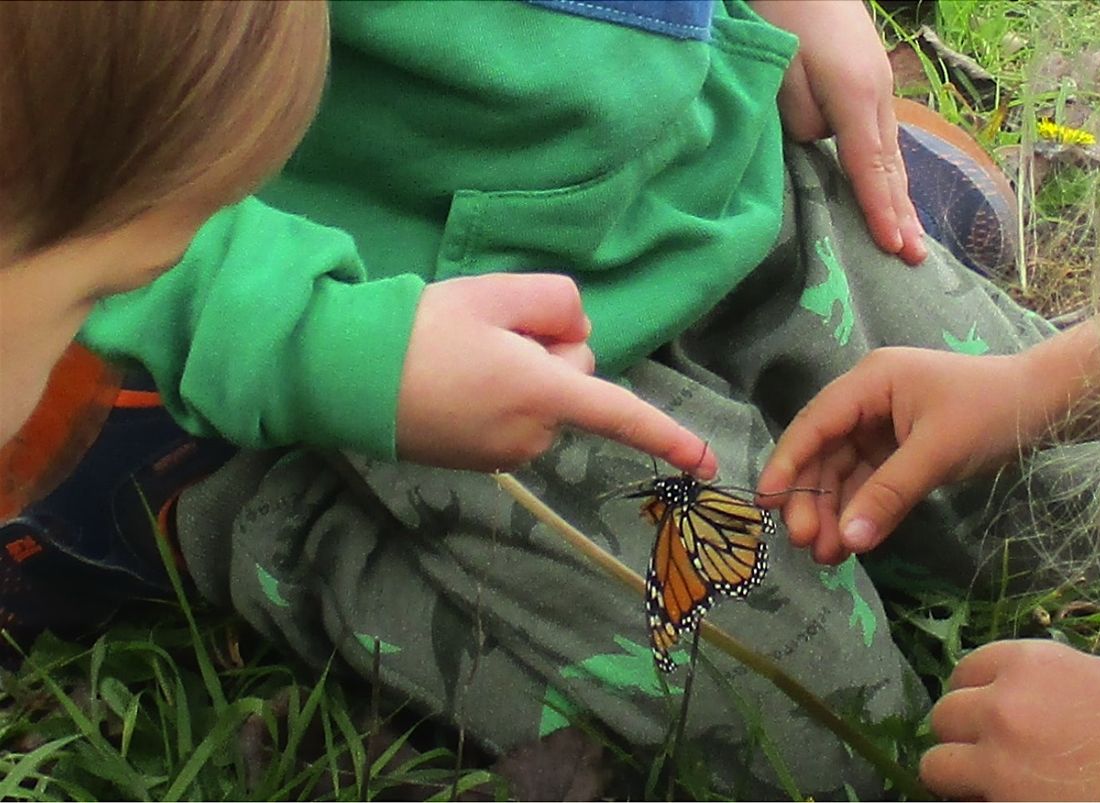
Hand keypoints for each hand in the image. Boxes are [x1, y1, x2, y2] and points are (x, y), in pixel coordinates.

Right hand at [396, 274, 716, 475]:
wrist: (348, 376)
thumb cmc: (423, 330)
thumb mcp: (496, 294)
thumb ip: (558, 303)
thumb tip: (577, 334)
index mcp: (543, 394)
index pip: (621, 415)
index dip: (669, 438)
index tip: (709, 466)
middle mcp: (533, 435)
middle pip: (574, 382)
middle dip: (550, 355)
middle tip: (489, 334)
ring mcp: (507, 455)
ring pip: (545, 401)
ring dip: (523, 376)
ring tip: (463, 358)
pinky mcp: (482, 462)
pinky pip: (517, 419)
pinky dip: (502, 398)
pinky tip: (457, 380)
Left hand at [750, 0, 925, 264]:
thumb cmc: (788, 16)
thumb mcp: (784, 71)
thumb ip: (801, 117)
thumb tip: (820, 144)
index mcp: (857, 98)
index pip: (870, 168)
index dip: (881, 211)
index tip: (894, 247)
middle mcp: (878, 96)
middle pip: (892, 166)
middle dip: (904, 215)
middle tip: (917, 259)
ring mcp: (880, 87)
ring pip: (892, 153)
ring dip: (902, 197)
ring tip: (913, 236)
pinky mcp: (872, 81)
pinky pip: (884, 138)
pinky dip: (890, 170)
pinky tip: (893, 189)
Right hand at [756, 348, 1043, 563]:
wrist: (1046, 407)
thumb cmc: (990, 413)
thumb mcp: (936, 452)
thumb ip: (889, 495)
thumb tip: (849, 540)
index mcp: (870, 382)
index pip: (815, 424)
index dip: (788, 463)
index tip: (767, 502)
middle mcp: (868, 401)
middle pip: (824, 452)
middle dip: (812, 498)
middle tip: (805, 543)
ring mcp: (882, 426)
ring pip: (843, 473)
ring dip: (834, 512)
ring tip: (827, 555)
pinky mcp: (899, 450)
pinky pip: (869, 483)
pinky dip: (860, 511)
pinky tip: (852, 542)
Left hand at [922, 640, 1099, 799]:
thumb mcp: (1097, 677)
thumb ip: (1041, 678)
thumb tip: (1007, 685)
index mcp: (1027, 665)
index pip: (966, 669)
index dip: (973, 691)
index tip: (980, 708)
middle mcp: (1003, 707)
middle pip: (945, 715)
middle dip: (962, 733)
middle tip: (985, 750)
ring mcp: (998, 762)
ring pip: (936, 764)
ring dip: (956, 773)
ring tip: (984, 783)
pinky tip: (1007, 801)